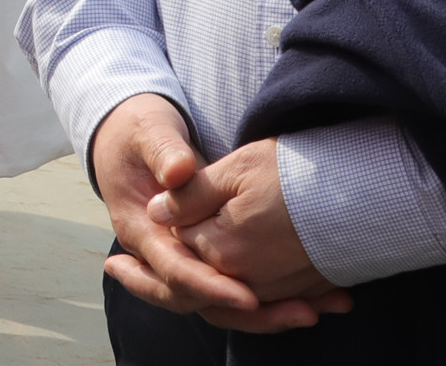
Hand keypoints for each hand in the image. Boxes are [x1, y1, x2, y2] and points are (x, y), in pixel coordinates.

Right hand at [94, 95, 338, 333]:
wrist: (130, 137)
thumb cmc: (140, 131)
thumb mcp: (149, 131)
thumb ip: (163, 151)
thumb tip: (178, 173)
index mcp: (139, 230)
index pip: (174, 270)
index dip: (210, 285)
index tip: (248, 295)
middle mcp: (158, 256)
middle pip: (201, 302)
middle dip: (250, 313)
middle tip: (302, 312)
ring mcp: (182, 260)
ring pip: (220, 306)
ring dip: (268, 315)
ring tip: (314, 312)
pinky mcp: (204, 257)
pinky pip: (234, 288)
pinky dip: (272, 300)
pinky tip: (315, 301)